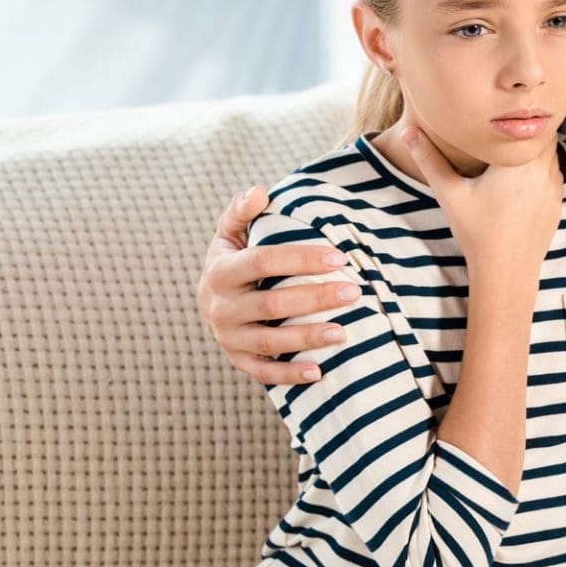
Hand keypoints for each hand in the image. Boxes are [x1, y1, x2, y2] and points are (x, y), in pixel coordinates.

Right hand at [197, 185, 353, 385]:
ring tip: (343, 333)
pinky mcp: (238, 360)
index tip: (339, 256)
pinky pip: (263, 372)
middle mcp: (220, 307)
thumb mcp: (230, 232)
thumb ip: (242, 211)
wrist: (210, 299)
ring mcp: (228, 337)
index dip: (301, 258)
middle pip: (271, 304)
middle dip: (315, 298)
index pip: (263, 262)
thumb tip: (260, 191)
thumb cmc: (233, 259)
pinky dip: (290, 375)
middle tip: (354, 291)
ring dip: (307, 338)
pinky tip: (319, 372)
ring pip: (269, 341)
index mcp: (221, 271)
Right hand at [399, 125, 561, 278]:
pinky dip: (540, 171)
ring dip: (534, 152)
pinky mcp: (558, 202)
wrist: (506, 272)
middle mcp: (543, 171)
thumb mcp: (450, 194)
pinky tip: (520, 179)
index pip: (528, 123)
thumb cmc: (477, 233)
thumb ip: (430, 160)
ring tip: (511, 153)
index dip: (517, 116)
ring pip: (551, 154)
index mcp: (518, 163)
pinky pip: (554, 174)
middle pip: (542, 136)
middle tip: (504, 132)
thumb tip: (407, 131)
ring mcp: (554, 187)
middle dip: (524, 134)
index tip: (501, 116)